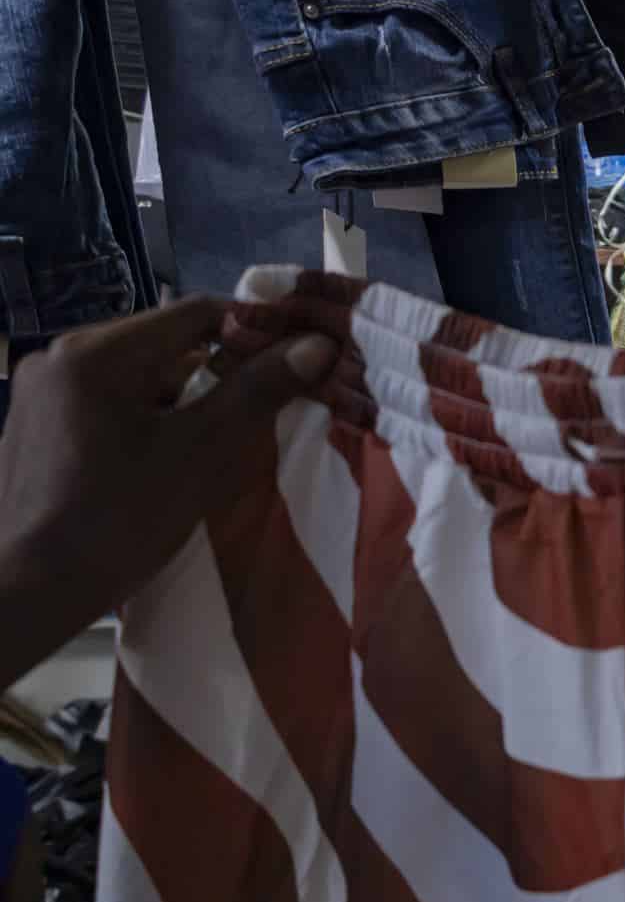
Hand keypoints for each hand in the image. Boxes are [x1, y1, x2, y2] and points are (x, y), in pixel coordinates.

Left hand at [0, 297, 339, 687]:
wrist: (30, 588)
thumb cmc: (118, 519)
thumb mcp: (199, 453)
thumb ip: (256, 393)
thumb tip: (317, 344)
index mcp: (96, 352)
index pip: (194, 313)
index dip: (254, 330)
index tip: (296, 360)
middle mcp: (59, 355)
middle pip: (162, 344)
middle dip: (217, 372)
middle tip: (261, 410)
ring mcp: (40, 390)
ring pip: (135, 376)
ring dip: (181, 399)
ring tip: (214, 443)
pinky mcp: (34, 423)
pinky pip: (106, 401)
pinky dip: (145, 418)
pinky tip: (163, 460)